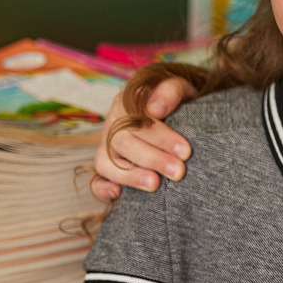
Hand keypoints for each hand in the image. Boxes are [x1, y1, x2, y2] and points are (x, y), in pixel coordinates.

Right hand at [91, 76, 197, 200]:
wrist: (179, 110)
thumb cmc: (178, 100)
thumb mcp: (180, 87)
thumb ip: (170, 91)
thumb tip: (155, 109)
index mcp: (126, 103)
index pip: (136, 120)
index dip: (160, 137)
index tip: (185, 151)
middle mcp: (113, 125)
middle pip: (123, 143)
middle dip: (153, 159)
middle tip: (179, 172)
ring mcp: (108, 148)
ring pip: (106, 162)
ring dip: (130, 175)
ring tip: (155, 185)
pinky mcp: (109, 167)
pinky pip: (96, 179)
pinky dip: (101, 188)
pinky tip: (116, 195)